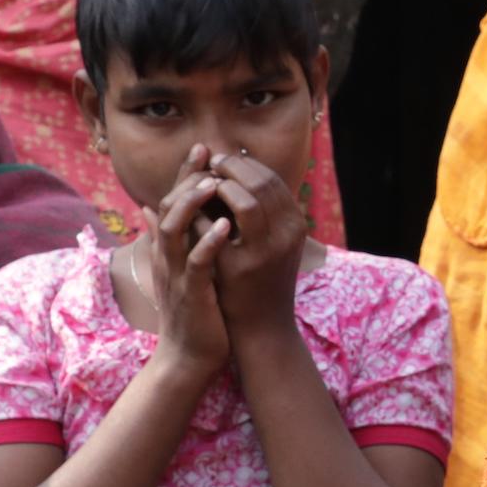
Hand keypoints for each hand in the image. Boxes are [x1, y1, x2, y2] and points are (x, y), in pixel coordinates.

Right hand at [143, 152, 232, 380]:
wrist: (187, 359)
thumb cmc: (190, 313)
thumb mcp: (175, 270)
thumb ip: (163, 238)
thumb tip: (148, 207)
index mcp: (167, 250)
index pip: (171, 201)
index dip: (184, 174)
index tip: (202, 148)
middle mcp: (166, 257)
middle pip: (168, 207)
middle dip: (186, 178)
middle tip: (206, 152)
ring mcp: (176, 275)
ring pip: (175, 230)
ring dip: (193, 204)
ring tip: (212, 182)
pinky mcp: (191, 294)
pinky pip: (197, 264)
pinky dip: (208, 243)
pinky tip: (224, 226)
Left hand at [201, 145, 308, 343]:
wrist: (262, 328)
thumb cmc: (263, 282)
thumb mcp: (273, 243)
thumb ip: (262, 211)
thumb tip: (240, 171)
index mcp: (295, 225)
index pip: (272, 179)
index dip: (246, 164)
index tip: (224, 159)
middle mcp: (288, 234)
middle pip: (262, 182)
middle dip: (232, 167)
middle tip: (210, 161)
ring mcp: (266, 251)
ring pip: (246, 199)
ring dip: (220, 184)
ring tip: (202, 182)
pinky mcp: (241, 268)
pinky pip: (218, 227)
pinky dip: (204, 212)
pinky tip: (191, 210)